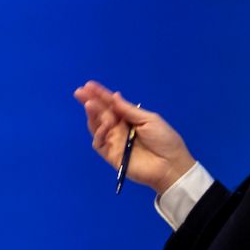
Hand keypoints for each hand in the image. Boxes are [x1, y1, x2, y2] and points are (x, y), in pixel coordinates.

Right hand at [74, 82, 194, 195]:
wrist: (170, 165)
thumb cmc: (164, 140)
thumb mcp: (149, 120)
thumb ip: (129, 110)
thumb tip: (114, 96)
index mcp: (129, 118)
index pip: (111, 105)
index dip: (100, 95)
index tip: (89, 85)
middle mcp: (119, 128)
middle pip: (101, 114)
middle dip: (90, 102)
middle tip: (79, 92)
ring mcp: (114, 142)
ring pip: (97, 127)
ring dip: (92, 115)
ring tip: (89, 104)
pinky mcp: (111, 155)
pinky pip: (99, 143)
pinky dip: (99, 133)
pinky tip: (103, 125)